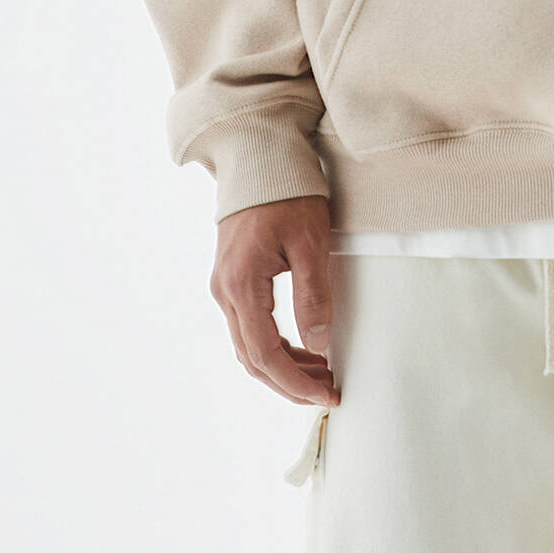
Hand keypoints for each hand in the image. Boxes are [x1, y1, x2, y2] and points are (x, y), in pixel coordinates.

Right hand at [210, 194, 339, 406]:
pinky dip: (273, 346)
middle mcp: (225, 290)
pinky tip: (303, 348)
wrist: (259, 158)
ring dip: (282, 367)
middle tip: (328, 390)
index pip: (266, 354)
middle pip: (252, 358)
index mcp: (242, 284)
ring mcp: (224, 285)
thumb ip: (313, 296)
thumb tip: (319, 346)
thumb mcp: (311, 243)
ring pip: (248, 346)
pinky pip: (248, 327)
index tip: (326, 394)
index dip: (296, 382)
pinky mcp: (231, 279)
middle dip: (290, 383)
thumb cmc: (289, 194)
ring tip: (321, 374)